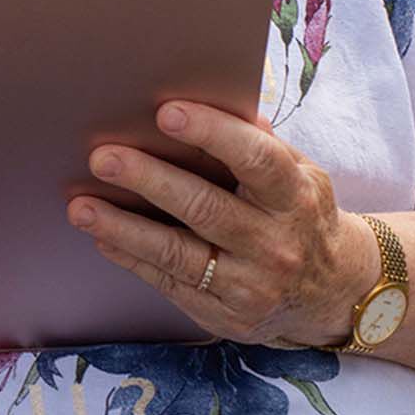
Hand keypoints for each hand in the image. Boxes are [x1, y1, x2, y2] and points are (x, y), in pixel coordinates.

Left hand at [67, 101, 372, 347]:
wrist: (333, 291)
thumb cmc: (301, 214)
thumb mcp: (300, 175)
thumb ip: (258, 143)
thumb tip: (209, 101)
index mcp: (296, 196)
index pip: (256, 159)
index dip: (212, 133)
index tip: (166, 111)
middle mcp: (276, 243)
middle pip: (204, 207)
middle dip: (148, 180)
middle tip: (102, 157)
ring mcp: (251, 284)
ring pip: (177, 253)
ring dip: (122, 227)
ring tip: (81, 207)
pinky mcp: (226, 314)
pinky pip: (169, 282)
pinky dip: (132, 258)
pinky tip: (103, 237)